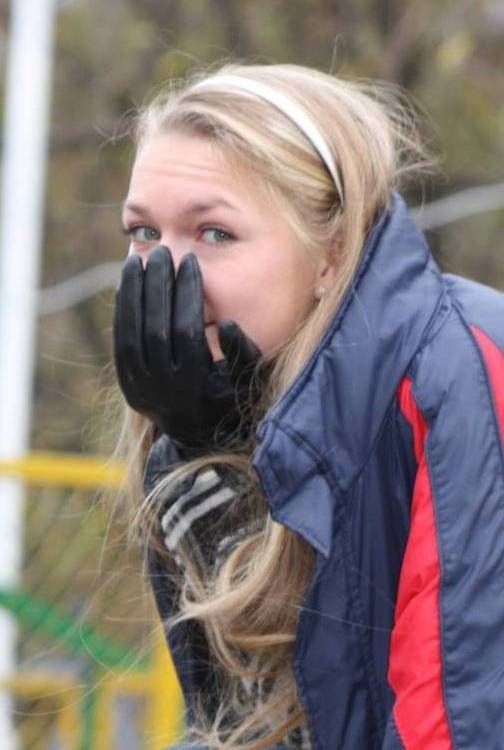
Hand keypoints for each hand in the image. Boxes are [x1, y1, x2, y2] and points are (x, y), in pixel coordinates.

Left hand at [113, 245, 267, 454]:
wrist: (199, 435)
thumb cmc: (230, 397)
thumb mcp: (246, 378)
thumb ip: (242, 352)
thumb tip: (225, 324)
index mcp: (195, 384)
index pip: (187, 329)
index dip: (187, 293)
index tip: (190, 263)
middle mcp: (164, 387)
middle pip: (155, 327)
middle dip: (158, 286)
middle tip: (163, 254)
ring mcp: (142, 387)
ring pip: (131, 333)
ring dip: (133, 293)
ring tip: (138, 260)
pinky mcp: (128, 385)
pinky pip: (120, 342)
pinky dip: (122, 312)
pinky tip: (127, 284)